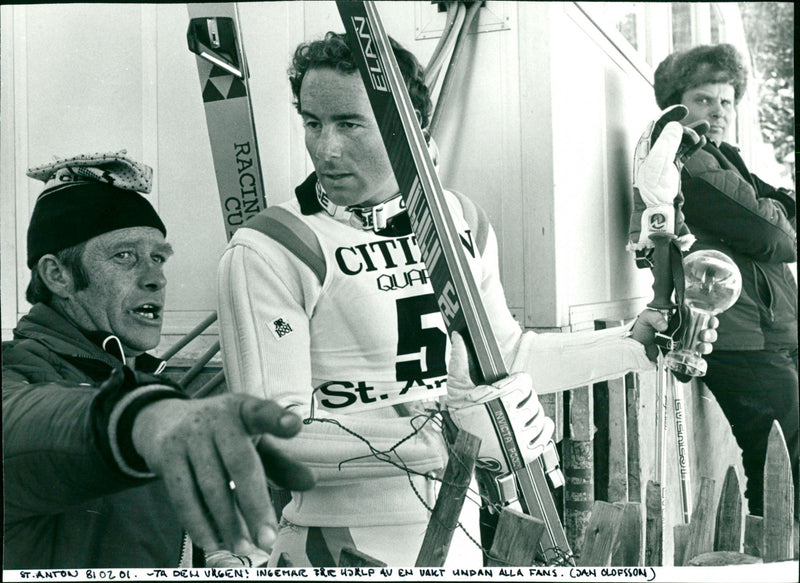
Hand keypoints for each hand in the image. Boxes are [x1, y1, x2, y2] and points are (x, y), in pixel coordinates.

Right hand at [131, 394, 314, 553]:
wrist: (164, 420)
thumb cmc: (223, 433)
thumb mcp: (253, 438)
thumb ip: (281, 461)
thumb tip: (310, 482)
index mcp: (245, 409)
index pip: (263, 412)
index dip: (278, 419)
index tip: (294, 426)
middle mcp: (217, 418)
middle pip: (239, 463)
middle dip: (255, 504)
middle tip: (267, 539)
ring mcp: (188, 436)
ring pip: (210, 486)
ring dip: (228, 523)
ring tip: (244, 547)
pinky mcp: (166, 456)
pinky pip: (183, 496)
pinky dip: (198, 523)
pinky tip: (212, 541)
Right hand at [447, 332, 553, 472]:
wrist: (460, 449)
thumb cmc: (460, 417)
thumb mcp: (456, 386)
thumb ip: (459, 360)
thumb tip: (458, 336)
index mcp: (498, 399)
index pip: (525, 381)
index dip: (518, 381)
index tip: (511, 386)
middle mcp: (511, 418)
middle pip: (533, 399)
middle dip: (524, 399)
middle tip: (514, 402)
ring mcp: (518, 436)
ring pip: (539, 416)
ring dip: (533, 413)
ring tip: (521, 414)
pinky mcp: (524, 453)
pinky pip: (544, 436)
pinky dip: (544, 428)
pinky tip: (536, 425)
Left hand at [628, 106, 706, 252]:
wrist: (658, 212)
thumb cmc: (656, 190)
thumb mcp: (660, 164)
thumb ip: (667, 143)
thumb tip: (675, 126)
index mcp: (645, 149)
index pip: (656, 125)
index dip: (670, 115)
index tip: (685, 109)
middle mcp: (652, 153)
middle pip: (669, 132)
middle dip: (685, 127)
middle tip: (702, 129)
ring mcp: (662, 161)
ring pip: (678, 142)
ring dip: (692, 135)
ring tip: (707, 129)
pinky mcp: (670, 169)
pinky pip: (682, 153)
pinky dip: (692, 146)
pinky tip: (702, 142)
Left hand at [631, 308, 717, 361]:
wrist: (635, 347)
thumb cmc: (641, 330)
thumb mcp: (646, 318)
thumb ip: (654, 317)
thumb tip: (664, 325)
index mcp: (680, 317)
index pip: (700, 315)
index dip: (709, 317)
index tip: (711, 320)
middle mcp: (685, 329)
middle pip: (706, 329)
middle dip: (710, 332)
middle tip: (704, 335)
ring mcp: (684, 341)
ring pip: (704, 342)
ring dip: (707, 344)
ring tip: (702, 346)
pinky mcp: (682, 353)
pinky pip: (696, 354)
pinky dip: (701, 355)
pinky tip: (700, 354)